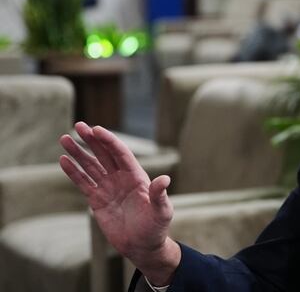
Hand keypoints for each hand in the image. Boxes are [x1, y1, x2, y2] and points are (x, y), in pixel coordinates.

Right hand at [59, 122, 179, 284]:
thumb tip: (165, 180)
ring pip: (91, 166)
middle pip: (104, 154)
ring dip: (79, 152)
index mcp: (137, 176)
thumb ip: (159, 195)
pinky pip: (83, 182)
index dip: (109, 141)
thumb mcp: (162, 211)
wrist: (143, 246)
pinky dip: (73, 172)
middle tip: (78, 125)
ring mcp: (108, 188)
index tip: (96, 129)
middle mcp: (121, 178)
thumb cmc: (156, 228)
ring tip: (64, 138)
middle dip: (92, 140)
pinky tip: (64, 160)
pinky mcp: (97, 200)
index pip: (121, 154)